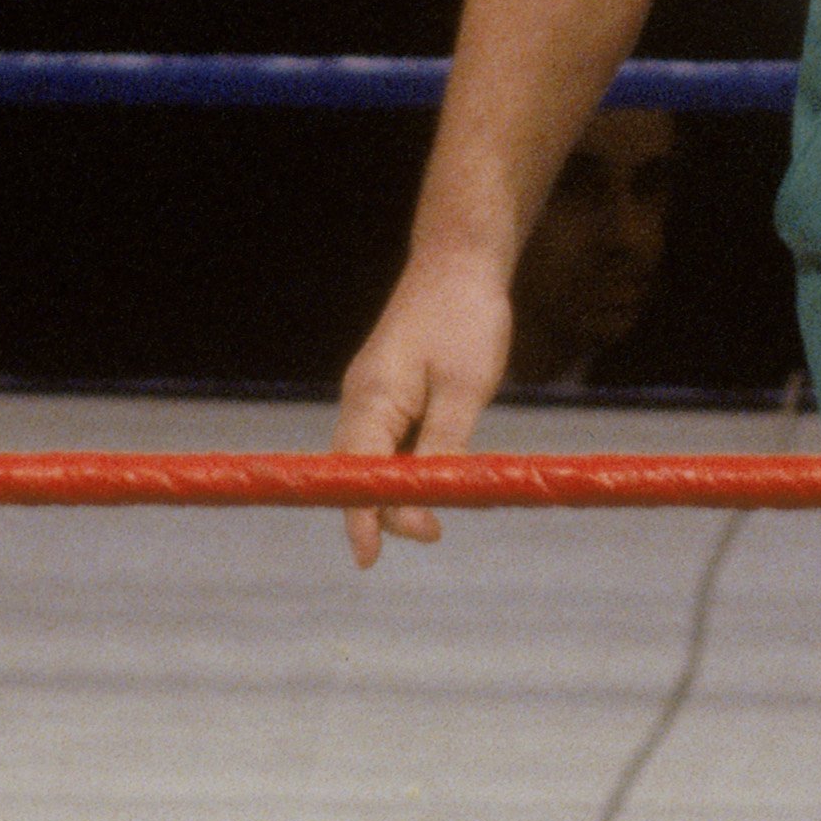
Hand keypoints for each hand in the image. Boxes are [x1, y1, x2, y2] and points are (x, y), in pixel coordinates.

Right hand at [335, 245, 514, 563]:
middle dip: (383, 513)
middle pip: (357, 475)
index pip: (355, 474)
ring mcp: (373, 398)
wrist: (461, 261)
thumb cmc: (465, 318)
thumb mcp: (463, 389)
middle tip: (434, 533)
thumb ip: (442, 449)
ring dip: (396, 494)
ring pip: (373, 463)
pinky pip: (389, 445)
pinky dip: (406, 470)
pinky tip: (432, 483)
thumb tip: (424, 506)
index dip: (361, 519)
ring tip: (435, 518)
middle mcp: (361, 402)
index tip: (370, 559)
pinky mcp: (391, 395)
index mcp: (371, 399)